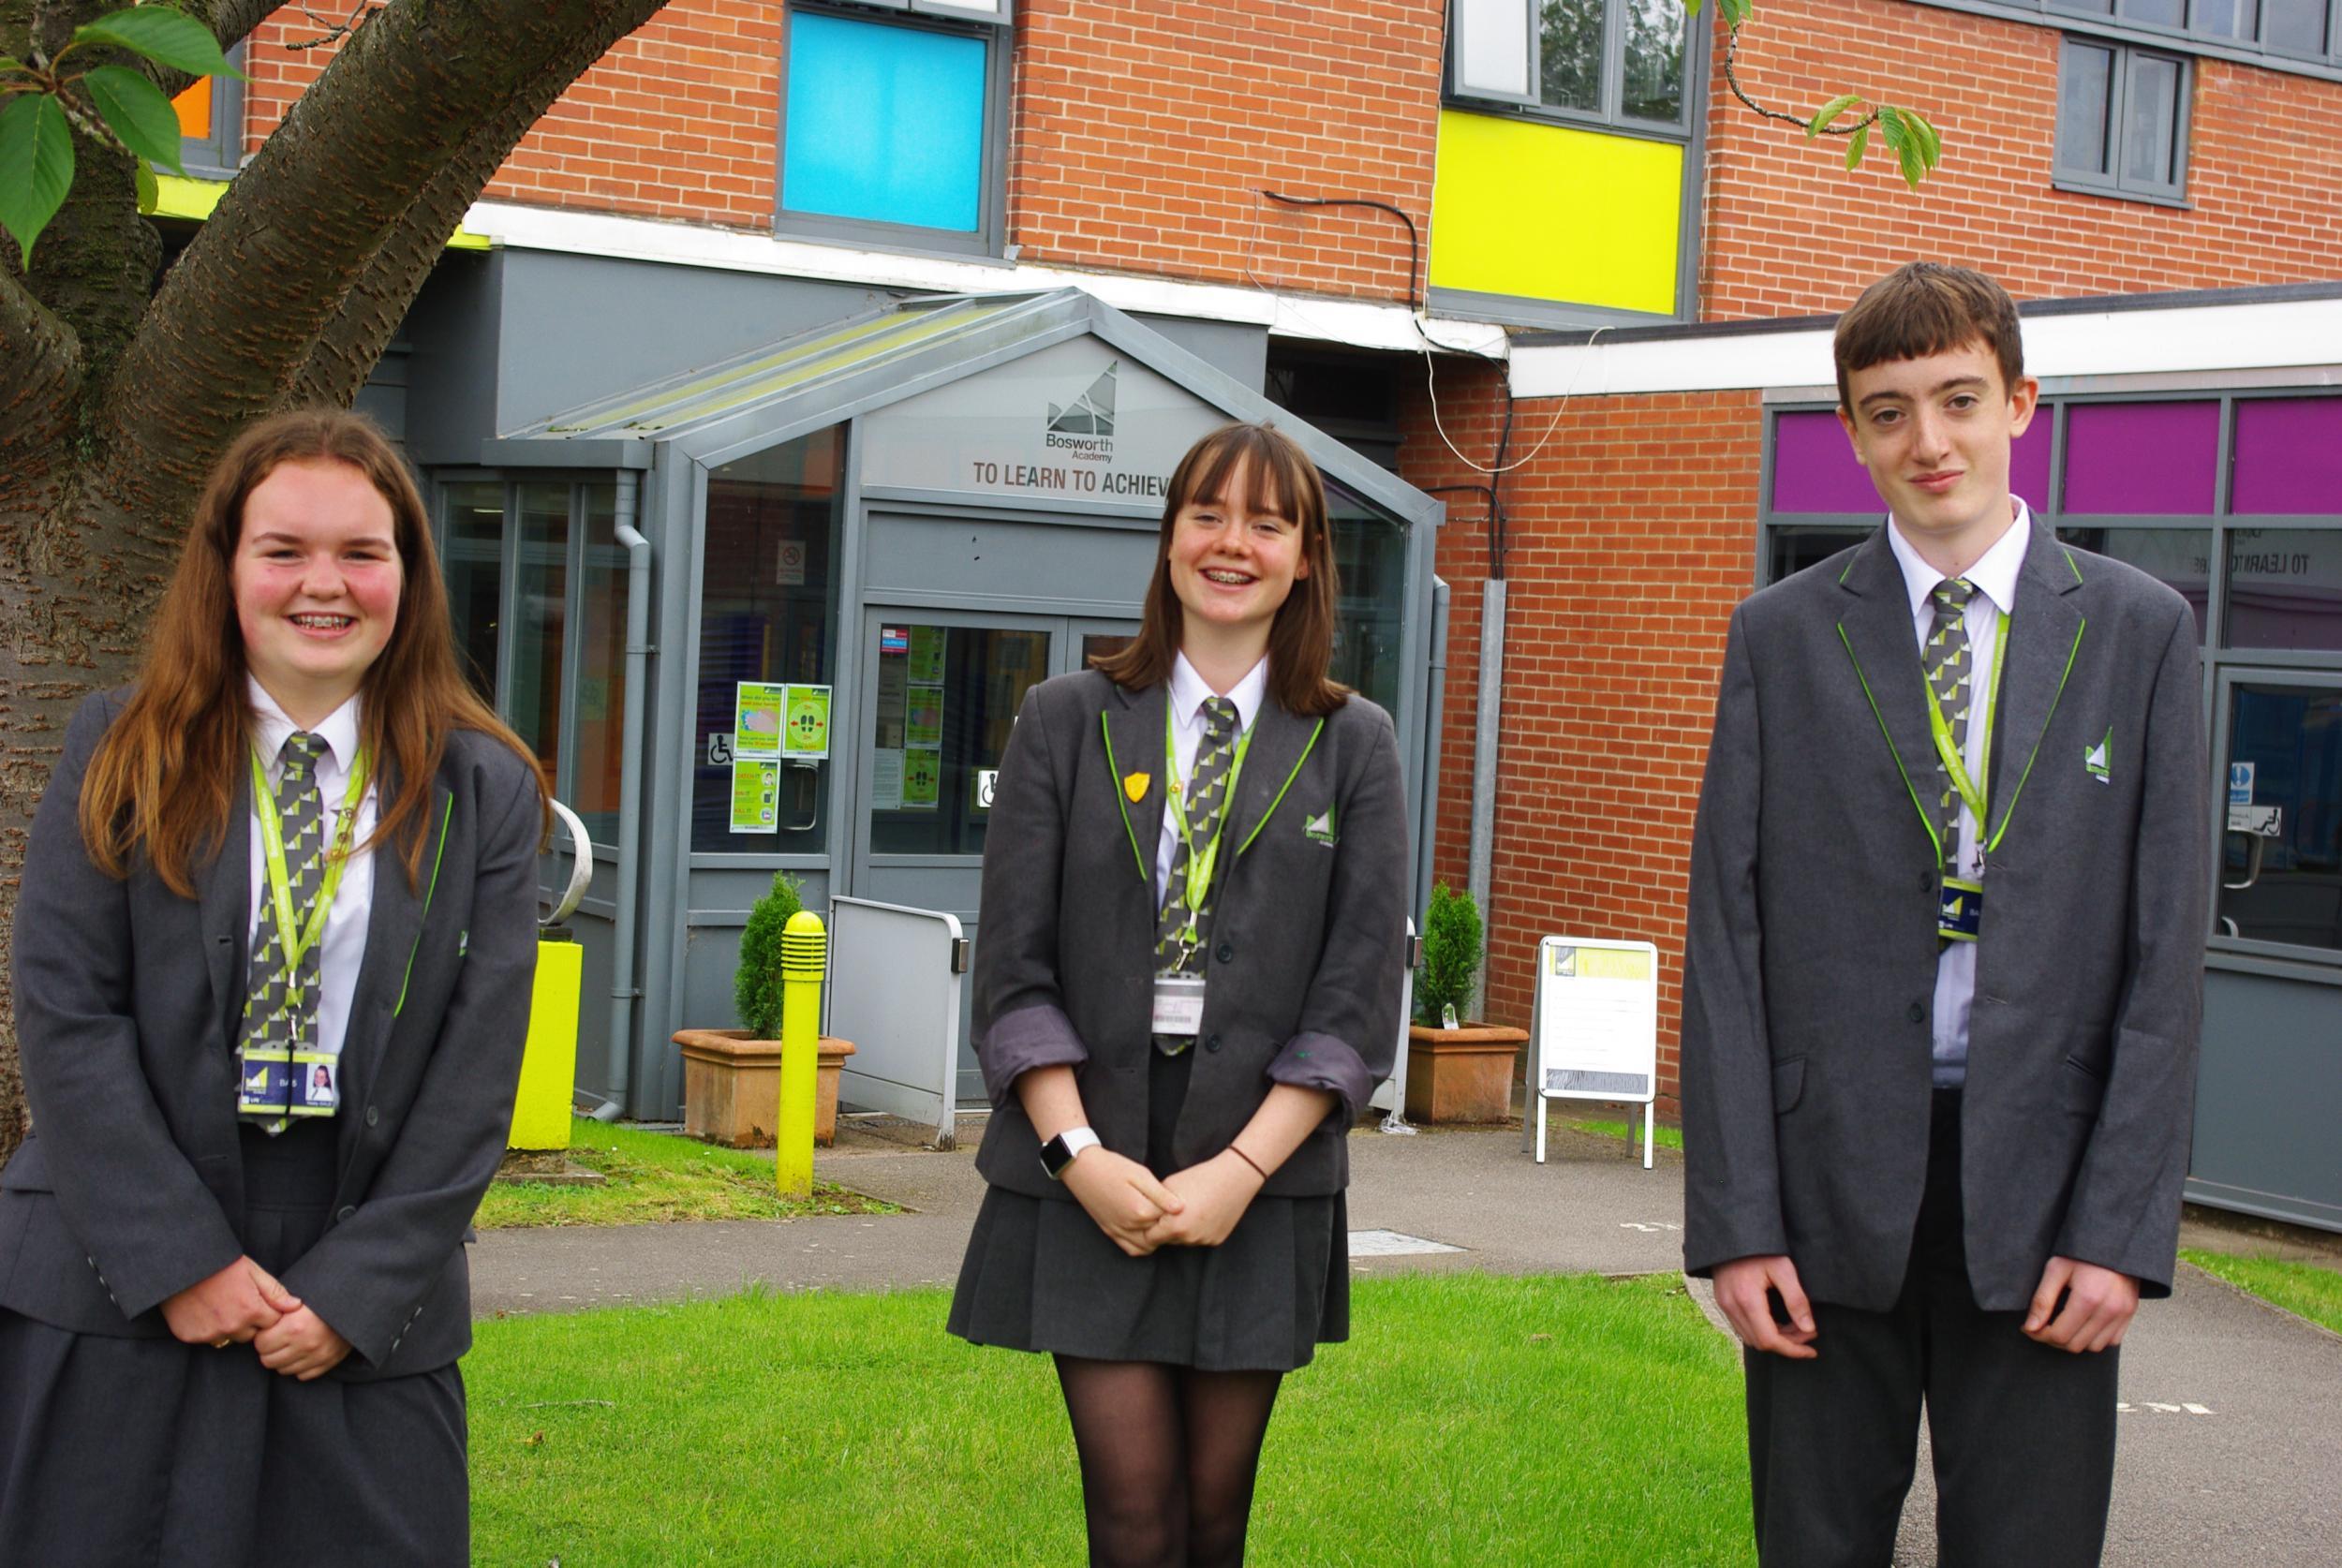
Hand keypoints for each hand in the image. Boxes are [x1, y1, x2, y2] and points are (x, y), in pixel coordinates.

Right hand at [159, 1256, 300, 1346]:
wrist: (180, 1265)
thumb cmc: (220, 1264)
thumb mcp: (252, 1271)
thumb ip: (275, 1292)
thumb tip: (296, 1306)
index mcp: (251, 1310)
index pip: (272, 1322)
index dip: (267, 1311)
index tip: (257, 1299)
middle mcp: (232, 1326)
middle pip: (252, 1334)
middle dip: (250, 1322)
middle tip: (237, 1301)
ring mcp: (210, 1333)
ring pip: (230, 1338)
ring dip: (230, 1327)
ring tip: (220, 1304)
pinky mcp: (192, 1336)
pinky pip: (208, 1338)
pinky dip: (209, 1328)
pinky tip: (204, 1310)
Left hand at [253, 1304, 353, 1379]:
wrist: (355, 1305)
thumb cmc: (323, 1299)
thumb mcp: (300, 1298)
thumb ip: (279, 1309)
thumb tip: (258, 1322)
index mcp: (294, 1327)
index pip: (261, 1344)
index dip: (263, 1336)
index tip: (269, 1330)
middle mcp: (305, 1345)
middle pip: (268, 1360)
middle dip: (269, 1350)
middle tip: (277, 1339)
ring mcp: (317, 1357)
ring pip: (283, 1370)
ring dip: (283, 1359)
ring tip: (290, 1345)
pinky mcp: (327, 1364)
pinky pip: (302, 1376)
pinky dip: (299, 1367)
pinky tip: (303, 1353)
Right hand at [1062, 1147, 1183, 1257]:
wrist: (1082, 1169)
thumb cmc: (1112, 1167)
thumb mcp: (1140, 1174)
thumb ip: (1161, 1194)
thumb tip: (1181, 1208)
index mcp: (1139, 1210)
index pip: (1168, 1217)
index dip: (1174, 1207)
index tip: (1174, 1196)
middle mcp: (1129, 1226)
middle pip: (1159, 1233)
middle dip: (1166, 1224)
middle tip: (1167, 1207)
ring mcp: (1118, 1231)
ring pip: (1146, 1246)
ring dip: (1156, 1237)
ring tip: (1157, 1218)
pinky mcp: (1110, 1232)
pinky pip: (1130, 1249)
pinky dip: (1142, 1245)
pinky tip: (1145, 1230)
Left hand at [1143, 1151, 1265, 1248]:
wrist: (1235, 1178)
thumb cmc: (1199, 1178)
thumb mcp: (1169, 1187)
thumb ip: (1154, 1205)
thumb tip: (1142, 1214)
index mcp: (1174, 1226)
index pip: (1149, 1237)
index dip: (1148, 1226)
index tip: (1151, 1215)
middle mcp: (1189, 1238)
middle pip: (1166, 1240)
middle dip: (1164, 1228)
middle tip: (1170, 1210)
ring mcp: (1204, 1240)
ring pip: (1183, 1240)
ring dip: (1181, 1230)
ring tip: (1189, 1208)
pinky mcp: (1216, 1240)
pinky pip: (1199, 1238)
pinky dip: (1198, 1229)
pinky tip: (1203, 1212)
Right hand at [1712, 1254, 1818, 1358]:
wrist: (1733, 1232)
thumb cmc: (1760, 1248)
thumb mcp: (1783, 1269)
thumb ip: (1797, 1300)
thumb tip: (1809, 1329)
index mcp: (1747, 1300)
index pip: (1770, 1340)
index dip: (1793, 1350)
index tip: (1811, 1350)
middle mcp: (1731, 1306)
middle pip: (1760, 1343)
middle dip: (1787, 1343)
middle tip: (1808, 1332)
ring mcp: (1724, 1304)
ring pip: (1751, 1337)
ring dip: (1775, 1338)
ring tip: (1795, 1326)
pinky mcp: (1722, 1301)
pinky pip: (1742, 1327)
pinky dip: (1761, 1330)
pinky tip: (1777, 1319)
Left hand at [2024, 1257, 2138, 1352]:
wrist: (2113, 1241)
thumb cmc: (2081, 1252)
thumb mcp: (2056, 1268)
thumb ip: (2042, 1300)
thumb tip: (2030, 1328)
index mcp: (2088, 1299)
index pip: (2060, 1335)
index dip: (2039, 1335)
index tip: (2029, 1327)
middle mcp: (2109, 1310)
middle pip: (2075, 1345)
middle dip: (2054, 1339)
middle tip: (2042, 1326)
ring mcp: (2123, 1314)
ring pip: (2094, 1347)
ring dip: (2075, 1341)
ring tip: (2062, 1325)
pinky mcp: (2130, 1313)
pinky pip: (2112, 1340)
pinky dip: (2095, 1338)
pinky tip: (2083, 1324)